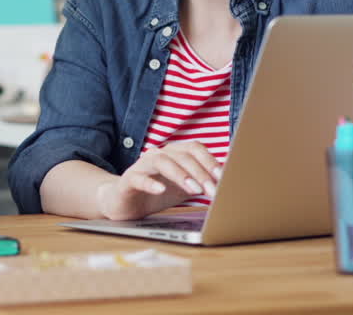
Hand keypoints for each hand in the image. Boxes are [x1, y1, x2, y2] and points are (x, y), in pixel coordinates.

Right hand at [96, 141, 221, 220]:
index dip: (209, 160)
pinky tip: (160, 190)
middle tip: (212, 191)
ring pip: (162, 162)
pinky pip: (139, 178)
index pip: (194, 148)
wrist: (123, 203)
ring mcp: (142, 166)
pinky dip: (150, 183)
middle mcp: (158, 155)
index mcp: (173, 154)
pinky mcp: (128, 180)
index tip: (223, 177)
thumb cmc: (157, 193)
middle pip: (182, 155)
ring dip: (181, 175)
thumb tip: (229, 181)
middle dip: (200, 172)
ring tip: (195, 190)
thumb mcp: (183, 188)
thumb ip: (202, 182)